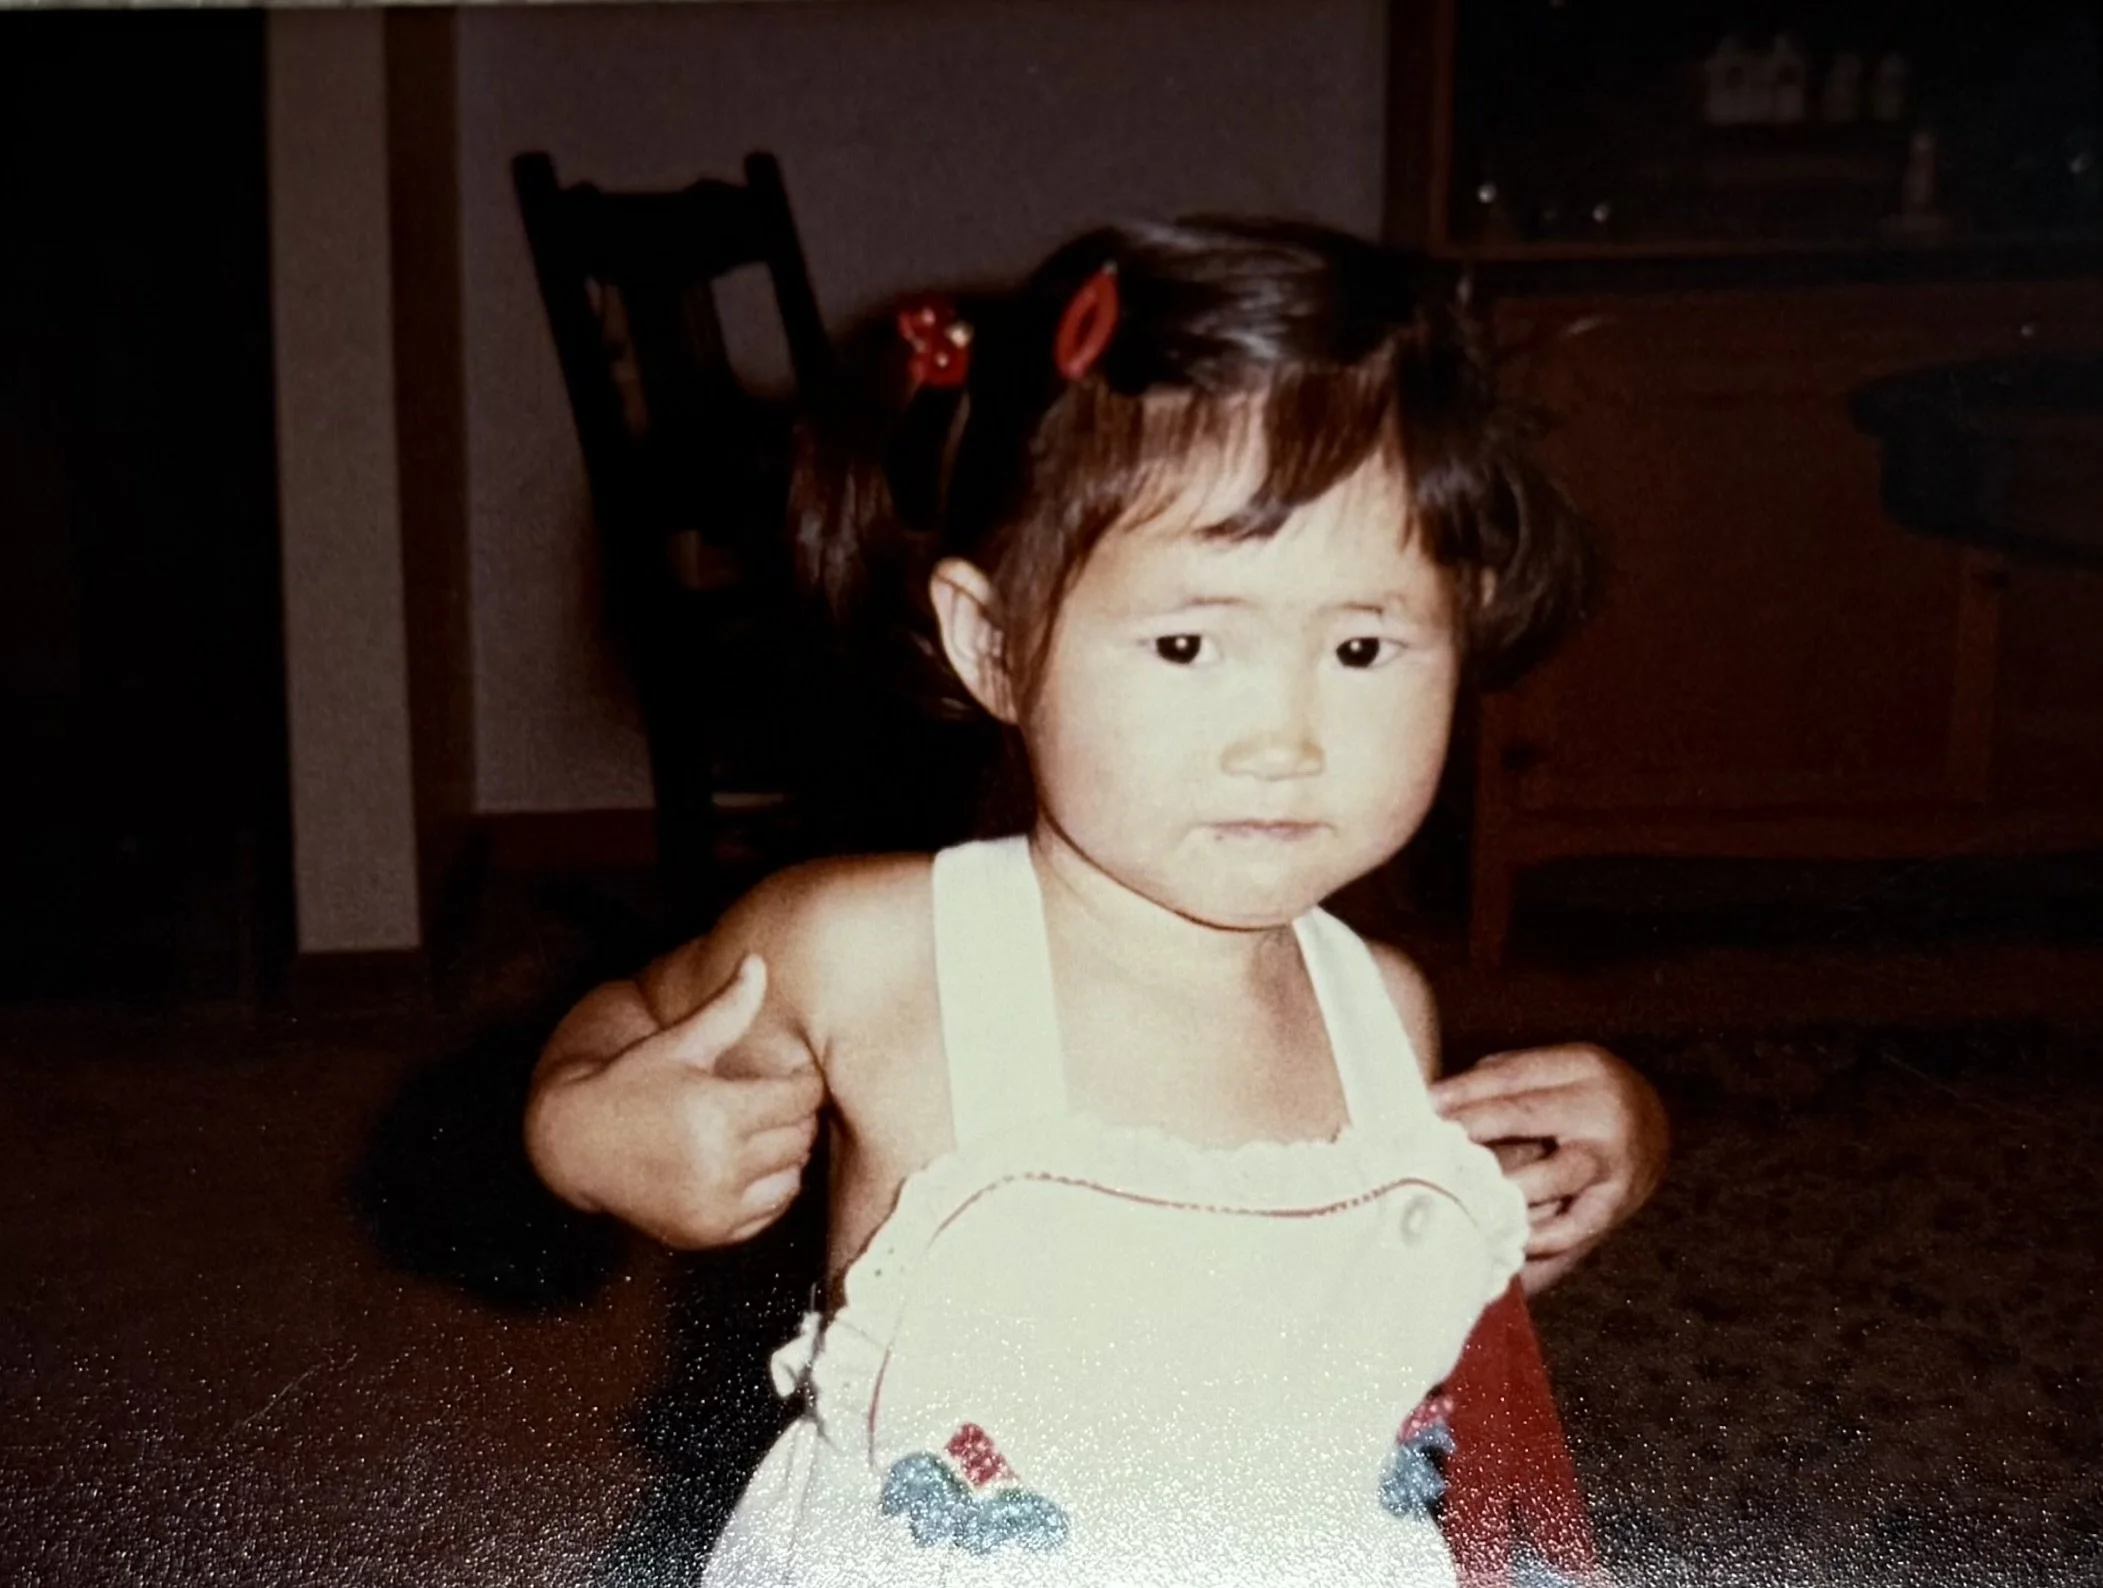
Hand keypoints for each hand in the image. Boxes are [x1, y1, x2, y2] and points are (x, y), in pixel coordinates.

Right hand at [526, 955, 826, 1248]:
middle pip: (799, 1138)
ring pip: (791, 1177)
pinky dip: (767, 1189)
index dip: (804, 1082)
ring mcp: (715, 1206)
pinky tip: (746, 1164)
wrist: (576, 1145)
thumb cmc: (630, 1082)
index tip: (793, 1074)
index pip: (799, 1098)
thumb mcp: (678, 1043)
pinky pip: (768, 1211)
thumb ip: (727, 1008)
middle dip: (796, 1116)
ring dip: (785, 1154)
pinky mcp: (708, 1232)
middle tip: (780, 1100)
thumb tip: (759, 961)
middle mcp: (720, 1164)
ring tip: (762, 1131)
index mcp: (718, 1112)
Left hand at [1429, 1043, 1667, 1292]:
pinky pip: (1577, 1225)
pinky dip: (1541, 1235)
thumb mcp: (1552, 1074)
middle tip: (1432, 1141)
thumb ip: (1501, 1082)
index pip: (1512, 1076)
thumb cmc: (1577, 1098)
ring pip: (1557, 1173)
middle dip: (1475, 1126)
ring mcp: (1613, 1157)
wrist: (1652, 1128)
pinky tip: (1506, 1236)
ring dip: (1509, 1185)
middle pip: (1528, 1114)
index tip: (1426, 1104)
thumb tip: (1438, 1102)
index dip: (1466, 1090)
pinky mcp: (1617, 1202)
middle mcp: (1601, 1107)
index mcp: (1579, 1066)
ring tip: (1466, 1192)